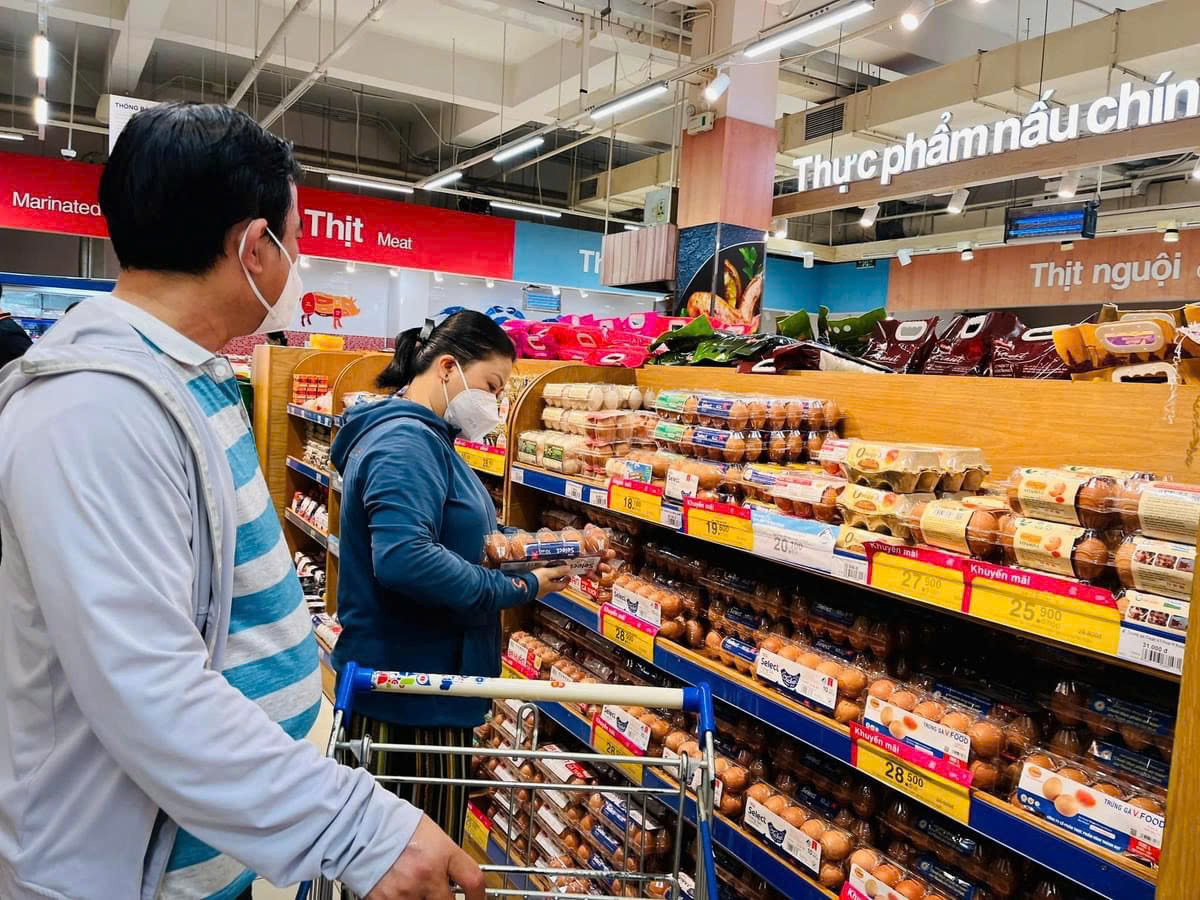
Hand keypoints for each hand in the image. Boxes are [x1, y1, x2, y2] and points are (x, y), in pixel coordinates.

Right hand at [365, 814, 484, 899]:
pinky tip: (401, 892)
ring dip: (424, 899)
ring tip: (415, 887)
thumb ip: (447, 859)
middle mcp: (427, 875)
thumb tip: (458, 878)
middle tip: (444, 896)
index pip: (473, 881)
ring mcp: (406, 892)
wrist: (363, 827)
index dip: (480, 897)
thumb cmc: (397, 826)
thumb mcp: (433, 836)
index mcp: (442, 853)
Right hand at [532, 565, 571, 597]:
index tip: (569, 575)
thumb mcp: (548, 573)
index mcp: (551, 587)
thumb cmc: (534, 581)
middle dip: (559, 581)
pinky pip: (539, 585)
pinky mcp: (531, 589)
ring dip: (549, 581)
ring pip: (547, 586)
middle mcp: (545, 591)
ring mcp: (538, 591)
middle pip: (555, 586)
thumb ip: (558, 571)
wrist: (521, 586)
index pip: (563, 585)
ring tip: (548, 574)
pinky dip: (540, 581)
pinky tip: (537, 577)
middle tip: (560, 575)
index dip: (567, 580)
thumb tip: (568, 569)